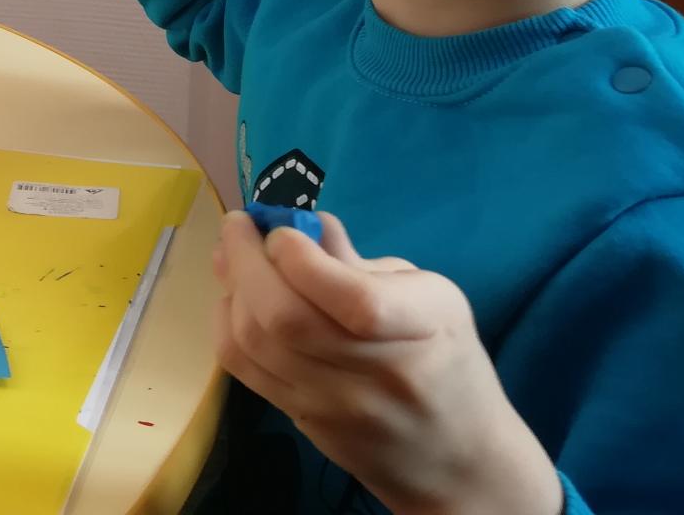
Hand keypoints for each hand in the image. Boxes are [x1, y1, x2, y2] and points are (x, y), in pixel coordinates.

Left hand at [213, 210, 562, 514]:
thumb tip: (305, 224)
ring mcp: (333, 406)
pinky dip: (228, 322)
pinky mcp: (302, 421)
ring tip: (231, 253)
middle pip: (288, 319)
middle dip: (248, 260)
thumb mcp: (432, 299)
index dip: (304, 260)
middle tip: (238, 224)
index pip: (355, 302)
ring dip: (232, 288)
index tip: (285, 231)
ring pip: (255, 343)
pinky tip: (235, 298)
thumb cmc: (448, 362)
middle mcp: (375, 376)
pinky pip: (243, 368)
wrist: (456, 460)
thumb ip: (364, 263)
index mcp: (423, 331)